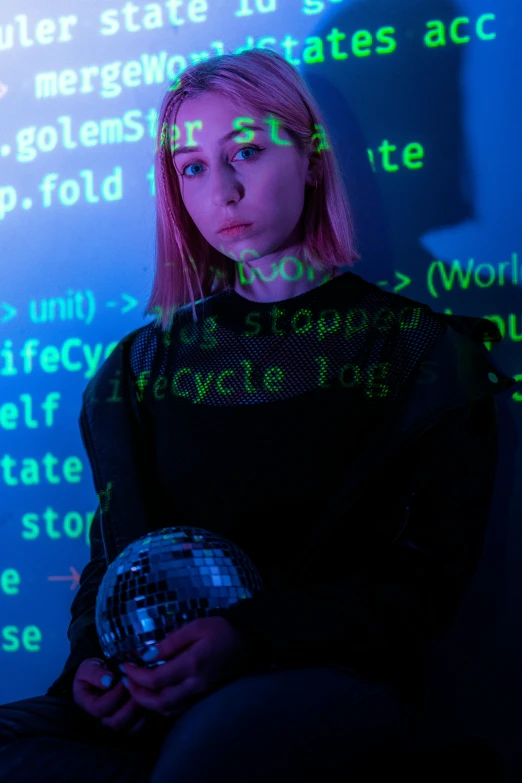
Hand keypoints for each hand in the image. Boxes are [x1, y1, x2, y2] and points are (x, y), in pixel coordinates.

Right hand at [72, 657, 151, 734]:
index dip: (115, 695)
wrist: (104, 674)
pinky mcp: (132, 722)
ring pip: (131, 727)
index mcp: (89, 706)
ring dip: (141, 708)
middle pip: (116, 722)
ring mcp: (118, 722)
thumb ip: (94, 673)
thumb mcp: (88, 667)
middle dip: (130, 704)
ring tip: (145, 690)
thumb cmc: (95, 671)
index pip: (101, 709)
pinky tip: (150, 696)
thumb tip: (107, 681)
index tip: (125, 678)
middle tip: (138, 686)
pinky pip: (142, 725)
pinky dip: (149, 712)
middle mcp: (103, 719)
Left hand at [121, 616, 251, 718]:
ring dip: (148, 702)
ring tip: (137, 687)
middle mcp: (197, 685)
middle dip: (138, 694)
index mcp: (193, 664)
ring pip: (168, 710)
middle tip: (127, 681)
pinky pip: (179, 709)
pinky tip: (156, 692)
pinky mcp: (205, 698)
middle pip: (159, 702)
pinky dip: (162, 705)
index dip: (136, 676)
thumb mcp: (197, 627)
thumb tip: (146, 655)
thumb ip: (171, 642)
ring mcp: (202, 695)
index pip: (156, 679)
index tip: (126, 666)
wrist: (250, 644)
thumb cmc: (223, 630)